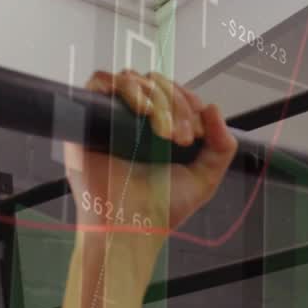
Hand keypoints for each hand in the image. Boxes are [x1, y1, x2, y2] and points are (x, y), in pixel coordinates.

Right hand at [63, 69, 237, 243]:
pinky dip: (126, 89)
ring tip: (164, 133)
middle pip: (154, 83)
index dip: (188, 102)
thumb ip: (221, 145)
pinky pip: (101, 82)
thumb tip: (213, 108)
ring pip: (131, 79)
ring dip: (156, 99)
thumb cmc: (162, 209)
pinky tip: (144, 114)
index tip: (197, 131)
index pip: (172, 93)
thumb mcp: (205, 178)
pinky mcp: (87, 119)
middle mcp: (132, 120)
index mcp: (158, 129)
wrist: (131, 227)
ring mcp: (109, 118)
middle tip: (181, 138)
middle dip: (175, 104)